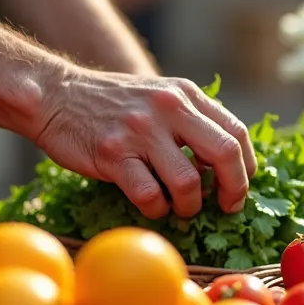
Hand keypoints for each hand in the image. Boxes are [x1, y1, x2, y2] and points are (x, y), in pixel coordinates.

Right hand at [33, 68, 256, 218]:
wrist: (56, 95)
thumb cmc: (113, 106)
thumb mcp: (159, 97)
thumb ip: (192, 120)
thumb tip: (230, 164)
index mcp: (186, 95)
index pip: (237, 132)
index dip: (247, 167)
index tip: (240, 187)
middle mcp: (169, 108)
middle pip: (226, 154)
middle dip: (233, 190)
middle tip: (226, 207)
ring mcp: (141, 131)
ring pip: (188, 183)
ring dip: (189, 206)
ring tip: (180, 208)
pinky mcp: (114, 154)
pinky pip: (150, 195)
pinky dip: (157, 209)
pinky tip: (151, 205)